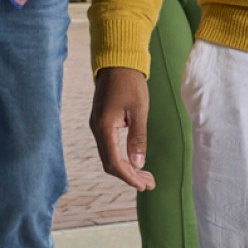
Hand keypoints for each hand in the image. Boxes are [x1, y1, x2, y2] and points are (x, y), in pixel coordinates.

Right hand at [89, 67, 154, 190]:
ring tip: (146, 175)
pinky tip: (135, 160)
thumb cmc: (130, 83)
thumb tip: (138, 164)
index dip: (129, 177)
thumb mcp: (139, 111)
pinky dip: (122, 157)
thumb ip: (138, 138)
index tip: (145, 185)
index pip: (114, 162)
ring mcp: (97, 125)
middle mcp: (97, 128)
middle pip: (110, 163)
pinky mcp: (101, 122)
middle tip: (150, 183)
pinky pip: (109, 147)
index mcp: (104, 127)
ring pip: (109, 156)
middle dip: (129, 176)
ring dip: (126, 168)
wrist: (117, 63)